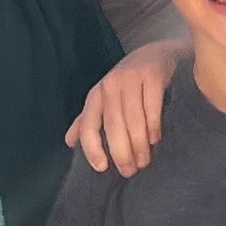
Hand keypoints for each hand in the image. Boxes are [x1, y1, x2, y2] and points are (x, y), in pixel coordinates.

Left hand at [67, 40, 181, 175]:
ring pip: (133, 118)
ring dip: (138, 143)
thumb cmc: (128, 84)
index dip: (92, 147)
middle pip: (113, 124)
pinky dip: (153, 125)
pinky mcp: (152, 75)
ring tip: (144, 161)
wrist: (156, 54)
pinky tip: (155, 139)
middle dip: (121, 151)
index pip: (89, 124)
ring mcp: (132, 78)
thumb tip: (69, 142)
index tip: (102, 168)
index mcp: (96, 95)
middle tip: (129, 171)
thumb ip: (88, 120)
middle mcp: (111, 85)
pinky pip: (151, 105)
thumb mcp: (105, 99)